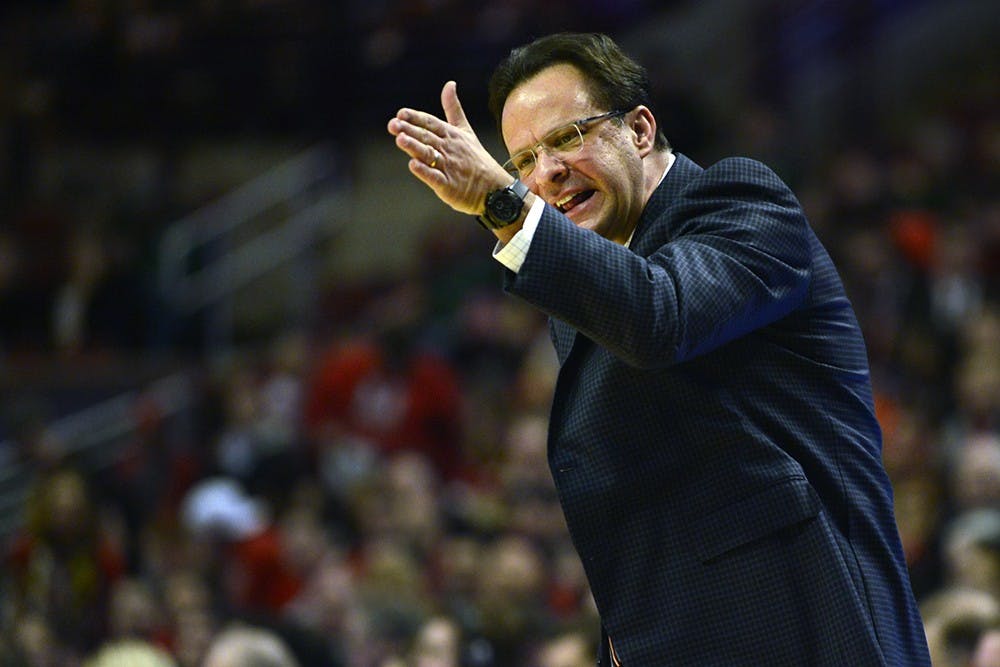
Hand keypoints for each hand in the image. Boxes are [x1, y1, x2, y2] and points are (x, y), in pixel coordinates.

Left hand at [388, 81, 512, 215]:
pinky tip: (413, 165)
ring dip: (415, 146)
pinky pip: (436, 178)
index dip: (416, 118)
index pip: (431, 123)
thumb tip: (450, 84)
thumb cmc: (475, 158)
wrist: (492, 187)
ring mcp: (449, 168)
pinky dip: (425, 171)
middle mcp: (449, 149)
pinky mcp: (449, 186)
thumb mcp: (465, 130)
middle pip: (427, 137)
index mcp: (452, 135)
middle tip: (393, 124)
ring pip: (430, 155)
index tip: (401, 113)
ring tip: (400, 139)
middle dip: (409, 130)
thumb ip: (453, 108)